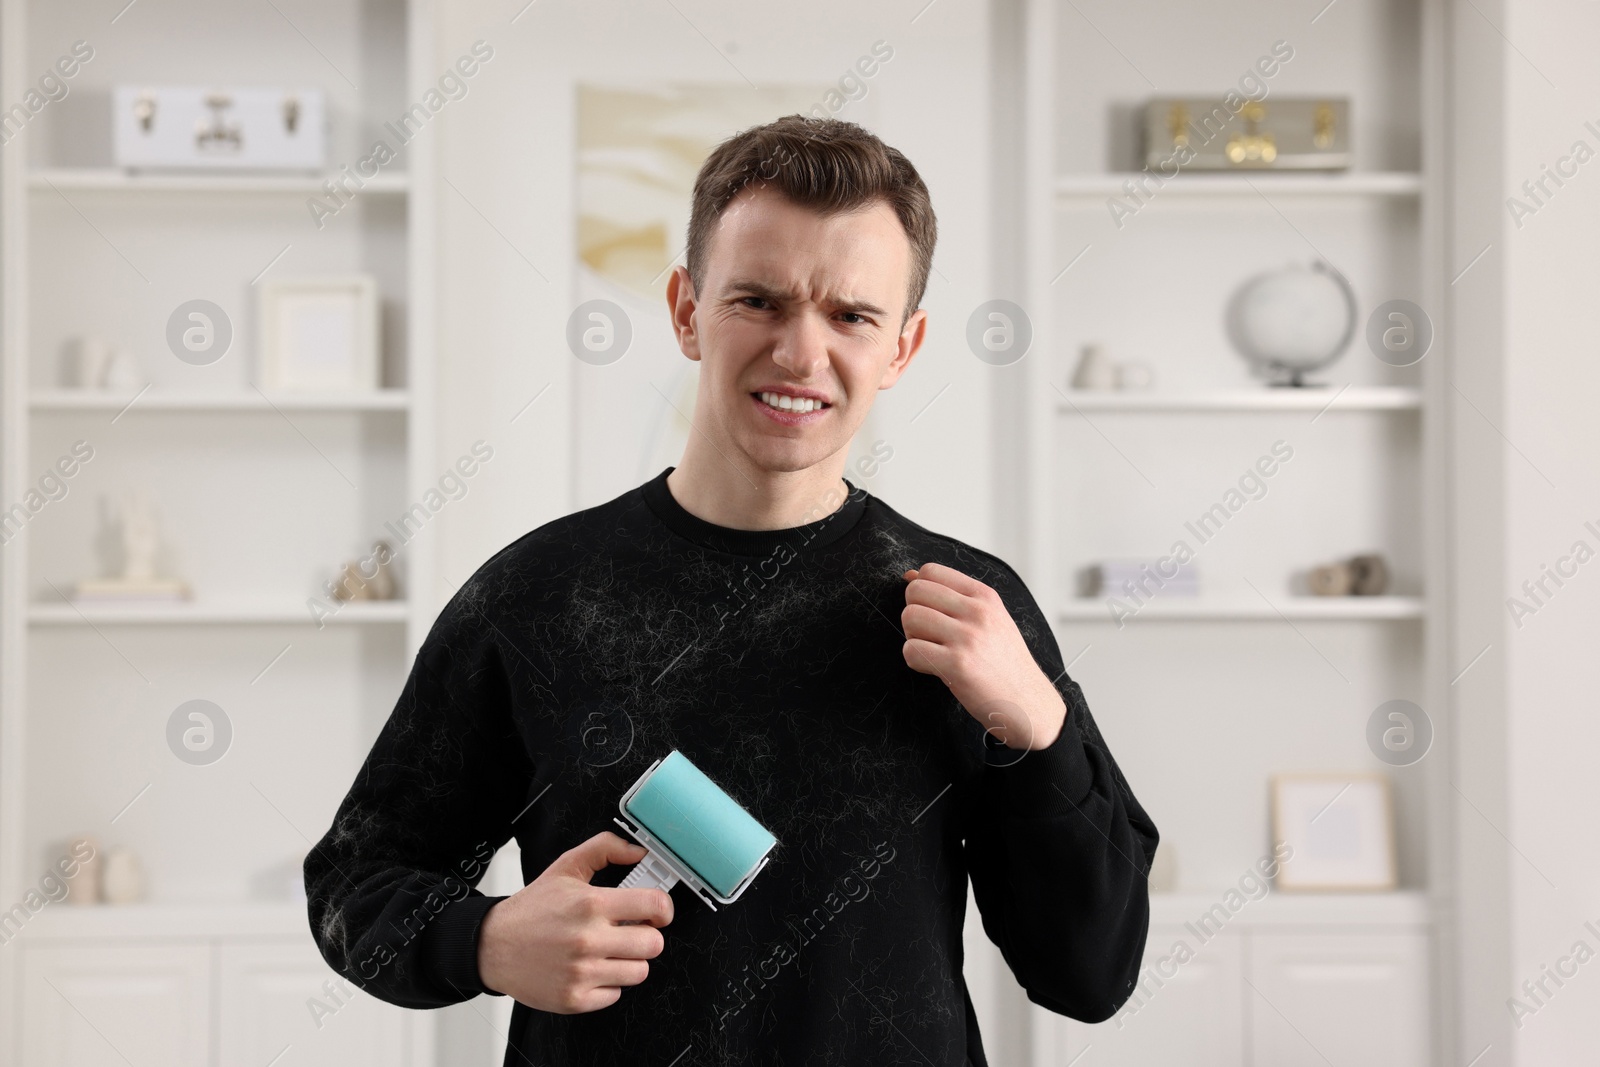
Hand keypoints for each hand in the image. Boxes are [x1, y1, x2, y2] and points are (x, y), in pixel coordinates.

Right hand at [476, 831, 672, 1012]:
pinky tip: (591, 968)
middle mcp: (588, 940)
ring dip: (629, 961)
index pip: (655, 906)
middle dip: (646, 936)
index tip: (658, 912)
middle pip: (654, 944)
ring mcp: (582, 973)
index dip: (664, 909)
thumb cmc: (532, 908)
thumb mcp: (566, 867)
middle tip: (629, 932)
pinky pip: (615, 994)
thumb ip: (605, 849)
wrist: (493, 946)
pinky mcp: (574, 999)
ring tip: (608, 950)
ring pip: (639, 972)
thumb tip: (639, 851)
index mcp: (591, 904)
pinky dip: (607, 983)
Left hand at [901, 562, 1066, 749]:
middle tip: (929, 634)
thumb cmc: (1004, 662)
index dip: (920, 591)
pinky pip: (911, 650)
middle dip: (914, 613)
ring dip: (913, 637)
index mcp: (985, 596)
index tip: (931, 610)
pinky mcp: (956, 664)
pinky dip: (916, 661)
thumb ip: (953, 596)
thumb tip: (910, 575)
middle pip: (915, 591)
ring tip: (933, 650)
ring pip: (910, 618)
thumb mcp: (990, 618)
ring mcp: (967, 637)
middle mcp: (977, 612)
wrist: (1027, 702)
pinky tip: (936, 667)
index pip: (931, 571)